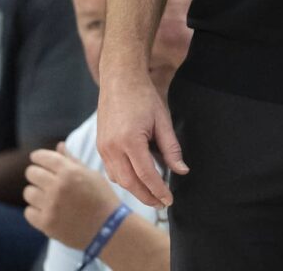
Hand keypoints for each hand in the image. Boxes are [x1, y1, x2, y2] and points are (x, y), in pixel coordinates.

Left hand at [24, 142, 121, 248]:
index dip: (38, 156)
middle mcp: (58, 187)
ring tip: (46, 197)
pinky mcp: (46, 223)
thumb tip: (59, 146)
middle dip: (35, 173)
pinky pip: (28, 212)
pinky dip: (35, 211)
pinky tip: (47, 210)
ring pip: (28, 192)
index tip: (35, 158)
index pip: (44, 157)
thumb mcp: (91, 175)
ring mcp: (51, 206)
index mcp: (71, 172)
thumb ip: (72, 160)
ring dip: (35, 193)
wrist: (108, 229)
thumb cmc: (102, 199)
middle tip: (41, 178)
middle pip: (32, 173)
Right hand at [96, 66, 186, 207]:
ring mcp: (103, 147)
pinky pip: (111, 170)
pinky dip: (124, 178)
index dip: (158, 190)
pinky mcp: (100, 145)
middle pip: (129, 182)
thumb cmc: (143, 96)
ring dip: (134, 190)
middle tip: (161, 204)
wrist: (120, 78)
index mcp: (130, 141)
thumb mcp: (163, 120)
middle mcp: (112, 147)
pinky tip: (136, 179)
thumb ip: (171, 149)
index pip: (146, 175)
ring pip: (118, 179)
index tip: (169, 200)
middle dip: (146, 196)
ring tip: (151, 195)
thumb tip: (181, 171)